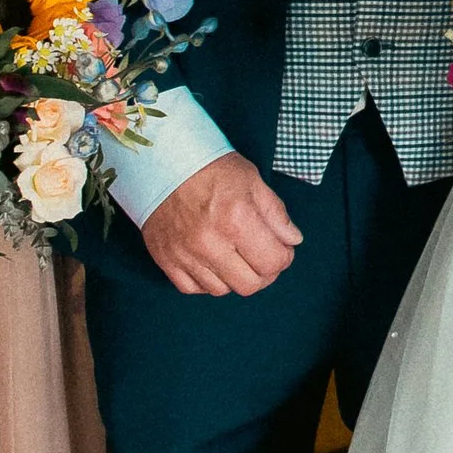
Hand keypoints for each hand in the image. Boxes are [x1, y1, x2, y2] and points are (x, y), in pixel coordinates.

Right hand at [140, 151, 301, 297]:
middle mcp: (210, 242)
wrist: (160, 161)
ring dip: (235, 277)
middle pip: (250, 285)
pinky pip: (193, 288)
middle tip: (262, 256)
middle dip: (264, 273)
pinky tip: (211, 261)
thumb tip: (292, 240)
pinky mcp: (166, 259)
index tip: (281, 247)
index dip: (284, 257)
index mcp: (237, 218)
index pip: (273, 262)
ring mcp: (185, 254)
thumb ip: (275, 213)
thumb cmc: (208, 167)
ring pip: (222, 290)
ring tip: (236, 255)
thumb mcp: (251, 180)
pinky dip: (206, 280)